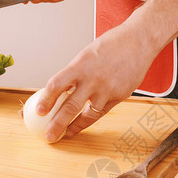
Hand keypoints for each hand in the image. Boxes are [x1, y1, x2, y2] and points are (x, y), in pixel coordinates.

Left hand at [36, 23, 158, 141]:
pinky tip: (82, 125)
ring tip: (65, 134)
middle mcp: (92, 79)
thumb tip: (60, 91)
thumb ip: (74, 73)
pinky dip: (90, 121)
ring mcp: (107, 90)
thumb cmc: (112, 45)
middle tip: (49, 135)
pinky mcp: (118, 97)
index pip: (56, 85)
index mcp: (80, 65)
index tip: (39, 111)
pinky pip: (101, 113)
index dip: (46, 100)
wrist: (138, 42)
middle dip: (57, 124)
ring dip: (74, 127)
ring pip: (86, 115)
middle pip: (70, 107)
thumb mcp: (86, 54)